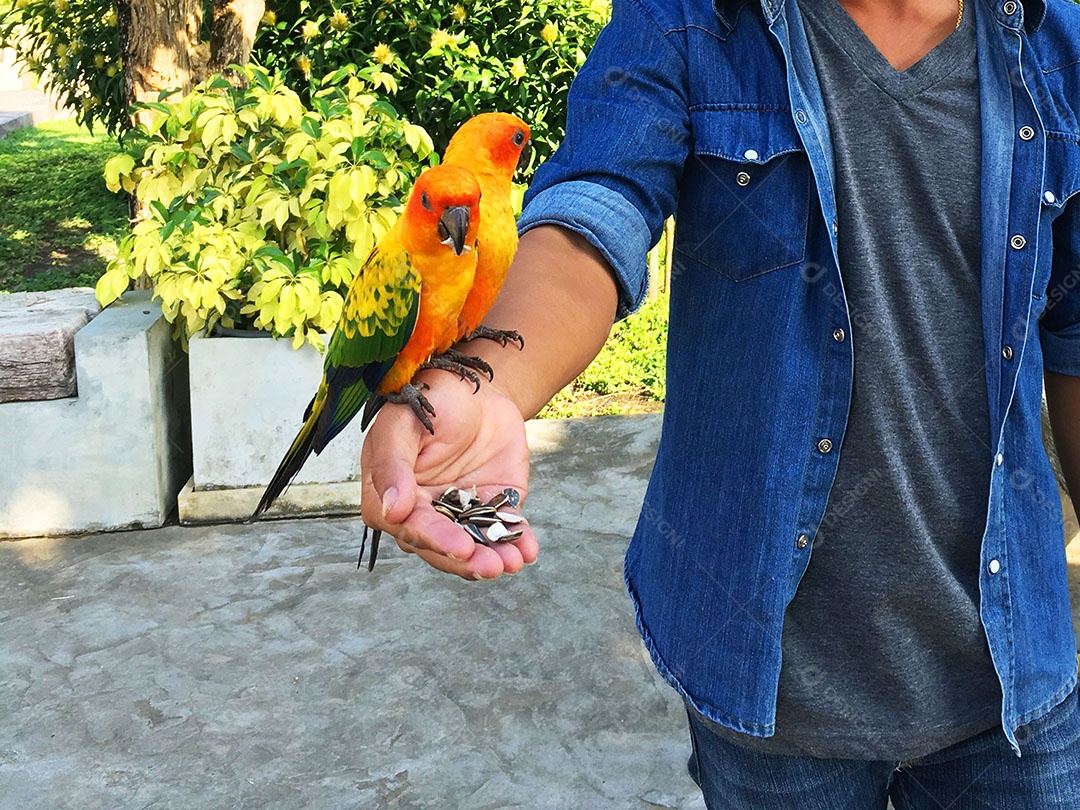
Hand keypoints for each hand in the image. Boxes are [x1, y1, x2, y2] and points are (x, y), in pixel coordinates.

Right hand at [360, 370, 537, 578]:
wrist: (478, 389)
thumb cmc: (431, 398)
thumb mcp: (404, 422)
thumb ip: (392, 463)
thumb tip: (390, 510)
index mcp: (393, 492)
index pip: (407, 526)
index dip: (432, 539)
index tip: (459, 547)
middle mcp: (423, 509)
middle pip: (440, 545)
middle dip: (466, 560)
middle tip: (491, 566)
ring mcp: (459, 511)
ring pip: (473, 545)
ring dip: (492, 558)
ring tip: (513, 562)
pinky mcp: (492, 505)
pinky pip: (504, 529)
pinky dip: (517, 542)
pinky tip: (527, 551)